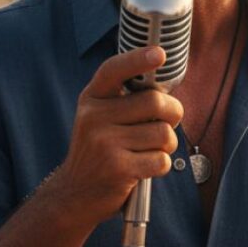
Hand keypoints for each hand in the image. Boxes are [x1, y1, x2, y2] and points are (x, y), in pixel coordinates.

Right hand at [51, 47, 183, 230]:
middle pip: (155, 102)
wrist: (75, 193)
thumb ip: (126, 101)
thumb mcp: (100, 119)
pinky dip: (161, 165)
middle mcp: (94, 117)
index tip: (160, 54)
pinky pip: (161, 160)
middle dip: (172, 113)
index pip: (115, 70)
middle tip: (166, 123)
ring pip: (164, 133)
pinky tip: (143, 168)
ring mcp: (104, 143)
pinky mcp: (118, 168)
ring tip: (148, 150)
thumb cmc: (100, 151)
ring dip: (166, 145)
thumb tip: (167, 92)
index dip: (138, 59)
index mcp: (92, 99)